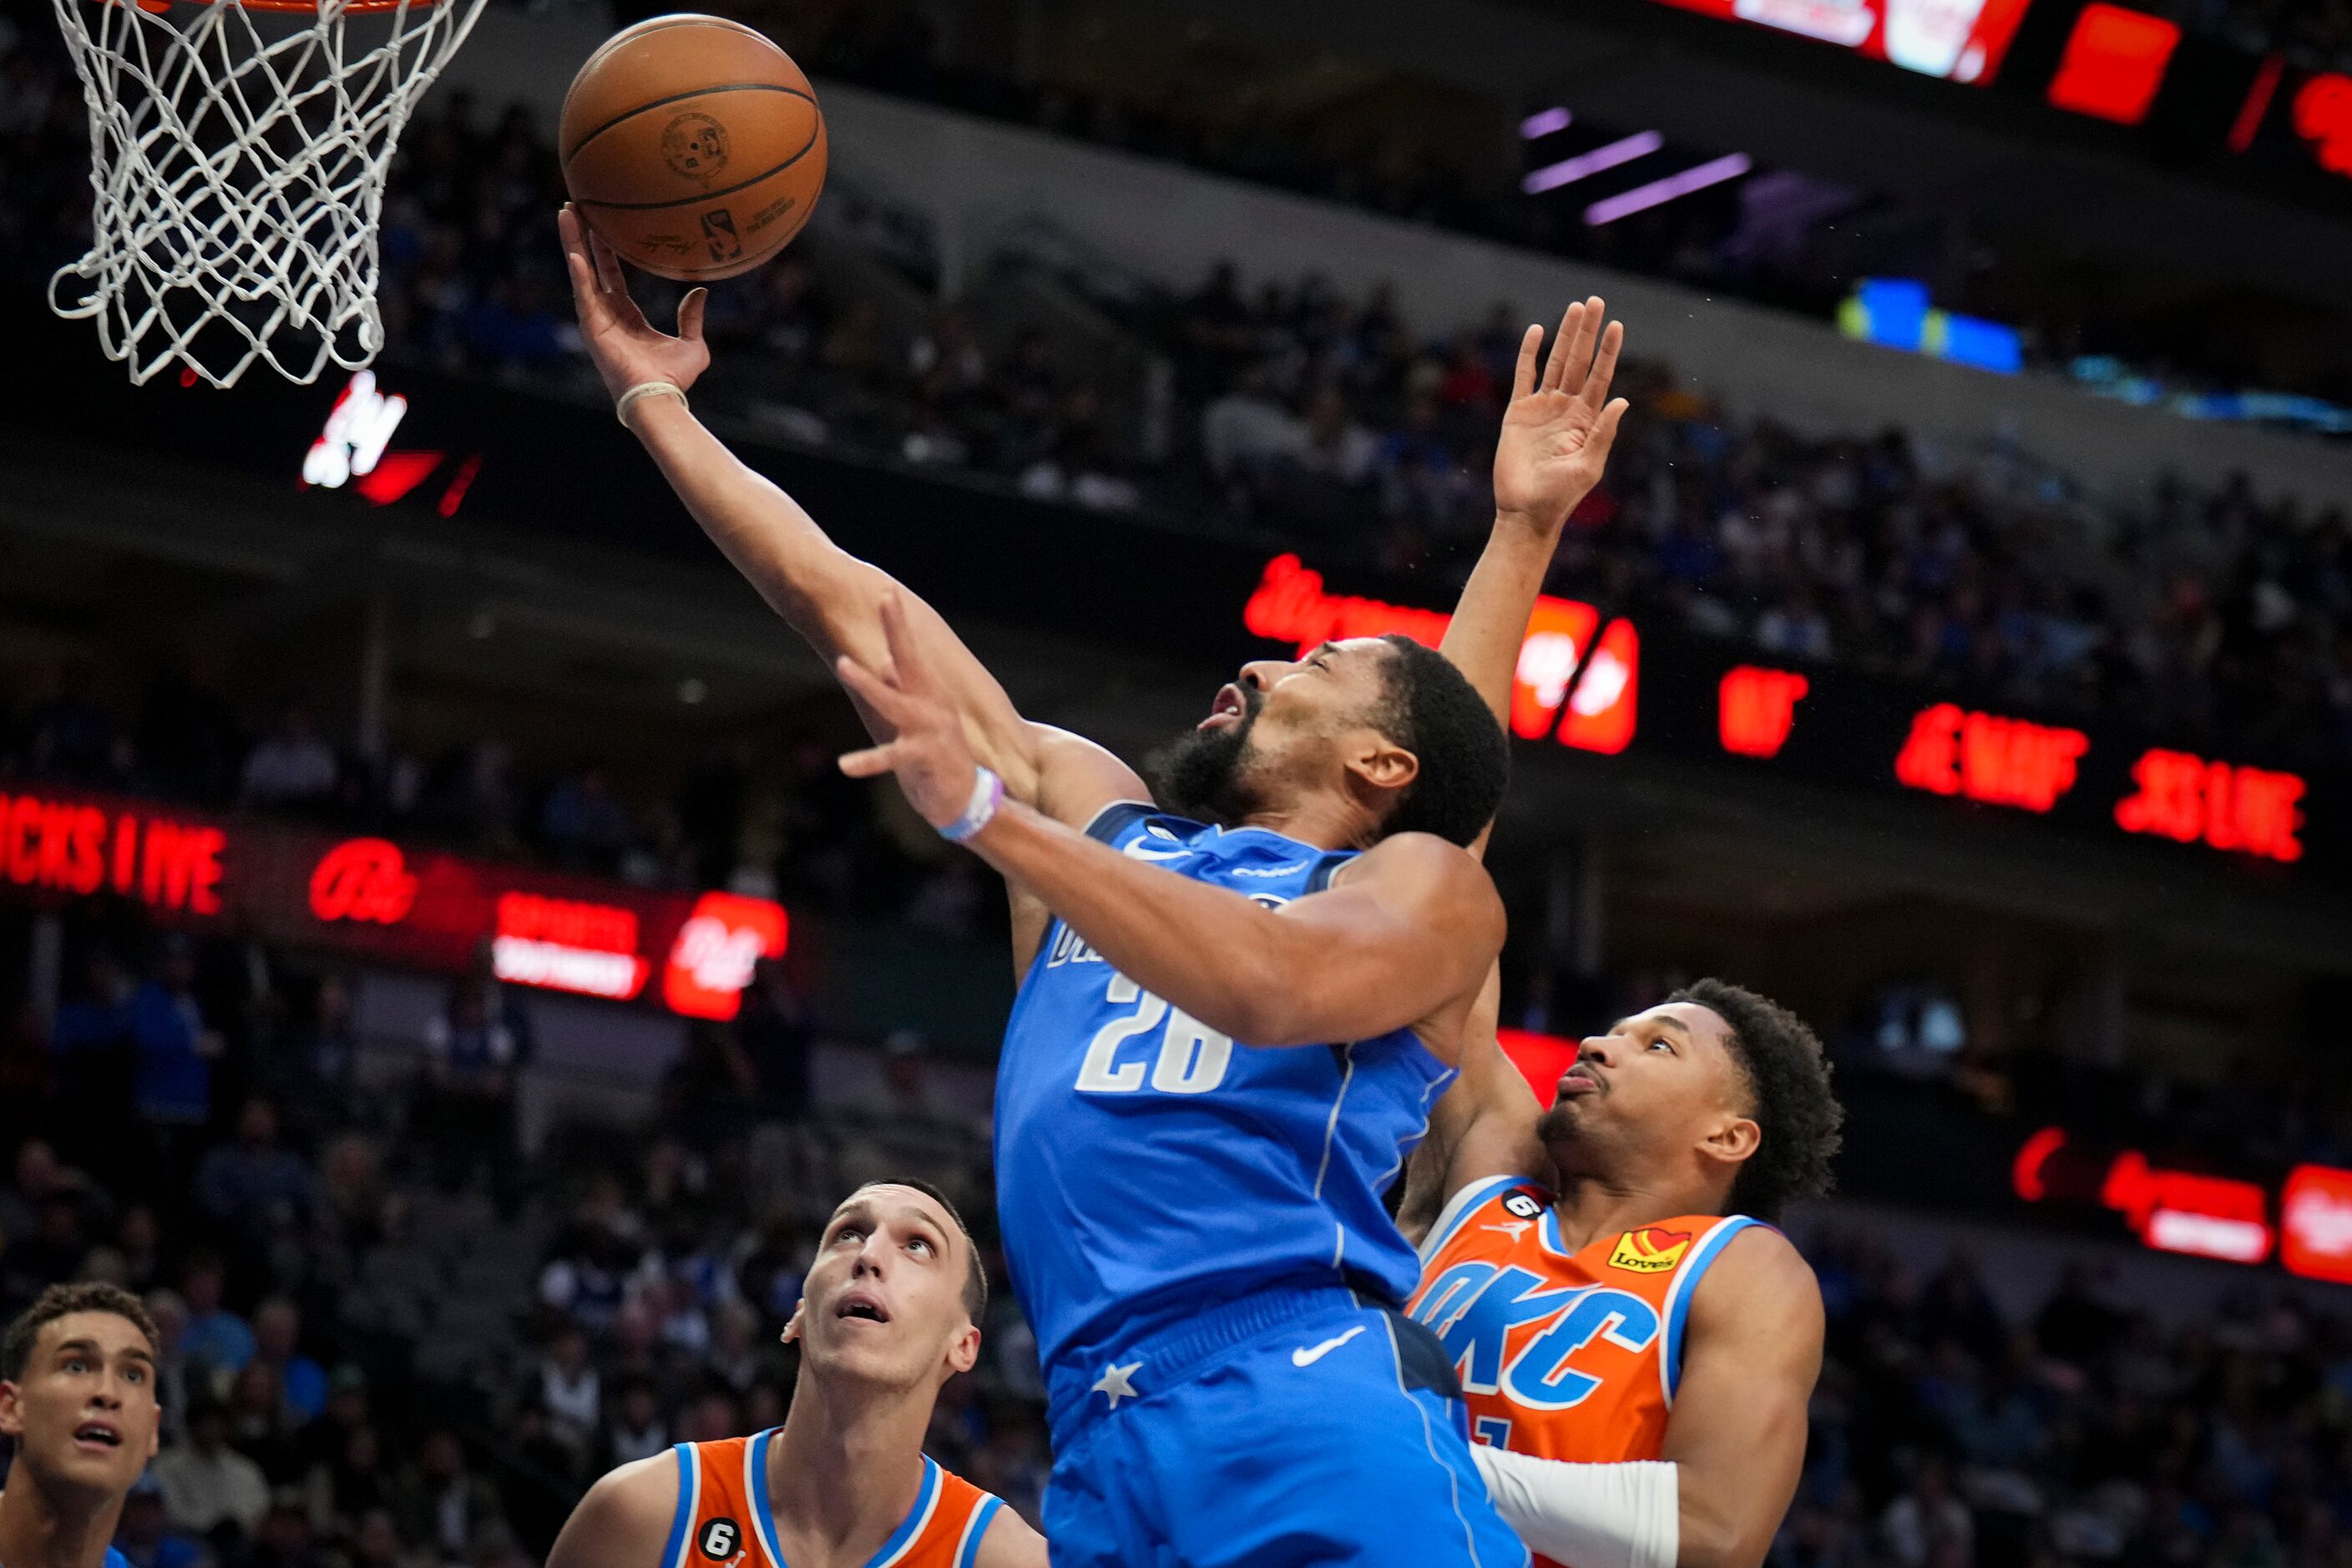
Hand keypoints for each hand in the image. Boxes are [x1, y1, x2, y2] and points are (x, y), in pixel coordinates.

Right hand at [558, 205, 710, 402]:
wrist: (660, 398)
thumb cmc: (673, 379)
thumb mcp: (693, 344)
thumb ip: (692, 317)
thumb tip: (700, 291)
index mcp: (627, 316)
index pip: (611, 274)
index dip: (604, 250)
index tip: (600, 224)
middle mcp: (607, 314)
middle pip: (590, 266)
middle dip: (581, 237)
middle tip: (575, 207)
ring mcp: (597, 320)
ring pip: (581, 273)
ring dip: (572, 244)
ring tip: (566, 214)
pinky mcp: (593, 329)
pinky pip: (584, 296)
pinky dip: (579, 274)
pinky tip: (575, 253)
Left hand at [834, 596, 988, 831]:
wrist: (967, 800)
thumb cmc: (939, 757)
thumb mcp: (920, 717)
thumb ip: (901, 689)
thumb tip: (881, 661)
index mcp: (928, 694)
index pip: (909, 650)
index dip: (897, 621)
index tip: (887, 590)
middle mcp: (931, 705)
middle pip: (909, 660)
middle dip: (895, 628)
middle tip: (883, 598)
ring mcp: (929, 730)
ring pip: (894, 701)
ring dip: (868, 681)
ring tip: (843, 665)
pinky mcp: (922, 759)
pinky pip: (890, 758)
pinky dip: (867, 762)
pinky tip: (845, 765)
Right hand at [1490, 296, 1627, 532]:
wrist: (1525, 512)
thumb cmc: (1560, 497)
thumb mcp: (1588, 467)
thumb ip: (1603, 433)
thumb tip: (1622, 400)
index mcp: (1586, 419)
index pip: (1600, 376)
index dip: (1608, 350)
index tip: (1615, 324)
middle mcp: (1566, 408)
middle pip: (1579, 361)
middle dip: (1587, 332)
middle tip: (1594, 301)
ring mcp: (1542, 408)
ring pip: (1556, 362)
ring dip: (1565, 335)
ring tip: (1575, 308)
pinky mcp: (1518, 413)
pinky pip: (1524, 376)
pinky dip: (1529, 354)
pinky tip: (1537, 332)